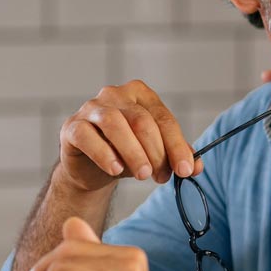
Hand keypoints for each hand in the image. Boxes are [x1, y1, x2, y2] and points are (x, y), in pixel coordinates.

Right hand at [58, 80, 200, 192]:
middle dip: (157, 152)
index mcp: (141, 95)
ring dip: (133, 152)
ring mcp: (91, 108)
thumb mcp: (154, 153)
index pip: (164, 118)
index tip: (186, 170)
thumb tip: (197, 167)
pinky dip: (104, 154)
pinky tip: (116, 170)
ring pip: (115, 124)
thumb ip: (176, 156)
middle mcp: (116, 94)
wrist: (90, 168)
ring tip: (144, 175)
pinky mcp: (72, 126)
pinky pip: (88, 136)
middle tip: (162, 177)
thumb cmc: (126, 152)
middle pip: (142, 121)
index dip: (177, 146)